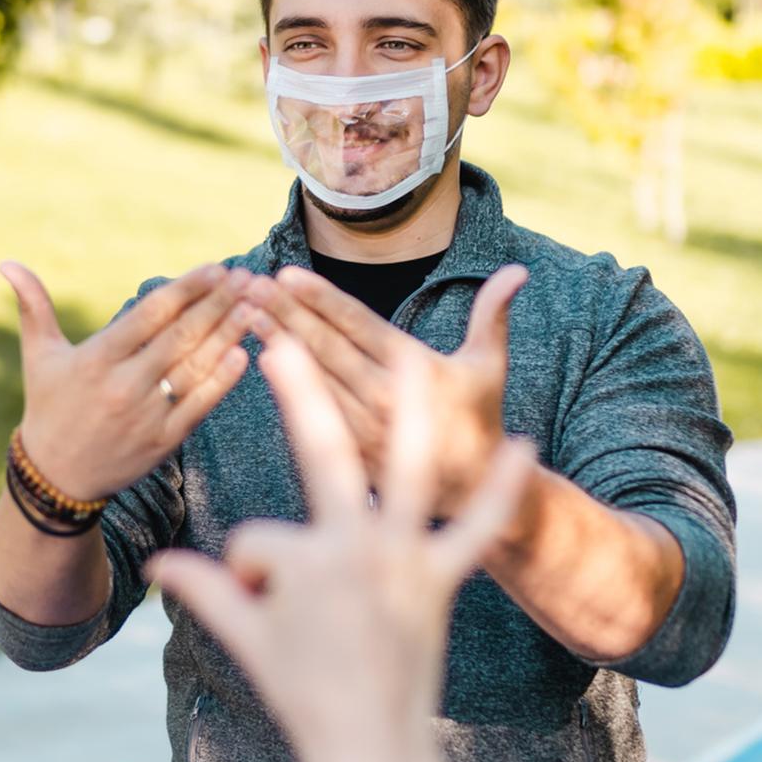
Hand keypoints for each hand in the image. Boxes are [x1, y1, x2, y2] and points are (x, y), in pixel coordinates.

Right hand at [1, 261, 262, 501]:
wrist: (55, 478)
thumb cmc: (48, 407)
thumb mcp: (38, 356)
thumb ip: (32, 306)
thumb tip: (6, 263)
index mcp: (95, 359)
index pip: (150, 314)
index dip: (186, 288)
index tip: (215, 267)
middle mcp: (122, 386)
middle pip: (180, 336)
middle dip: (217, 304)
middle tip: (248, 277)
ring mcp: (145, 416)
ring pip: (196, 368)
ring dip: (228, 335)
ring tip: (255, 307)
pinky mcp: (162, 443)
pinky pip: (199, 406)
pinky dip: (223, 380)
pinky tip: (244, 354)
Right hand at [149, 337, 534, 761]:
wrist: (371, 752)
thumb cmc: (302, 697)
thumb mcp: (246, 639)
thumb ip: (203, 591)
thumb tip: (156, 565)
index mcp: (302, 561)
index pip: (259, 539)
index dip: (249, 578)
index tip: (262, 618)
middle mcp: (355, 548)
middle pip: (321, 454)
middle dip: (298, 393)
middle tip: (282, 343)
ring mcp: (403, 561)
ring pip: (407, 471)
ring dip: (414, 413)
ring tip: (416, 357)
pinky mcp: (441, 581)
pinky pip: (476, 531)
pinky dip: (500, 493)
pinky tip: (521, 446)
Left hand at [250, 263, 527, 516]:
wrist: (471, 492)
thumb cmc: (479, 417)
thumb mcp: (489, 366)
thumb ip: (493, 315)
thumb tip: (517, 270)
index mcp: (413, 369)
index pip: (357, 326)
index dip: (320, 299)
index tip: (286, 274)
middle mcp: (383, 397)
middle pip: (324, 347)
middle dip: (284, 312)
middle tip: (249, 283)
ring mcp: (361, 427)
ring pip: (310, 377)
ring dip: (274, 342)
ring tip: (244, 311)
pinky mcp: (348, 450)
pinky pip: (309, 411)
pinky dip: (282, 384)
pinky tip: (257, 355)